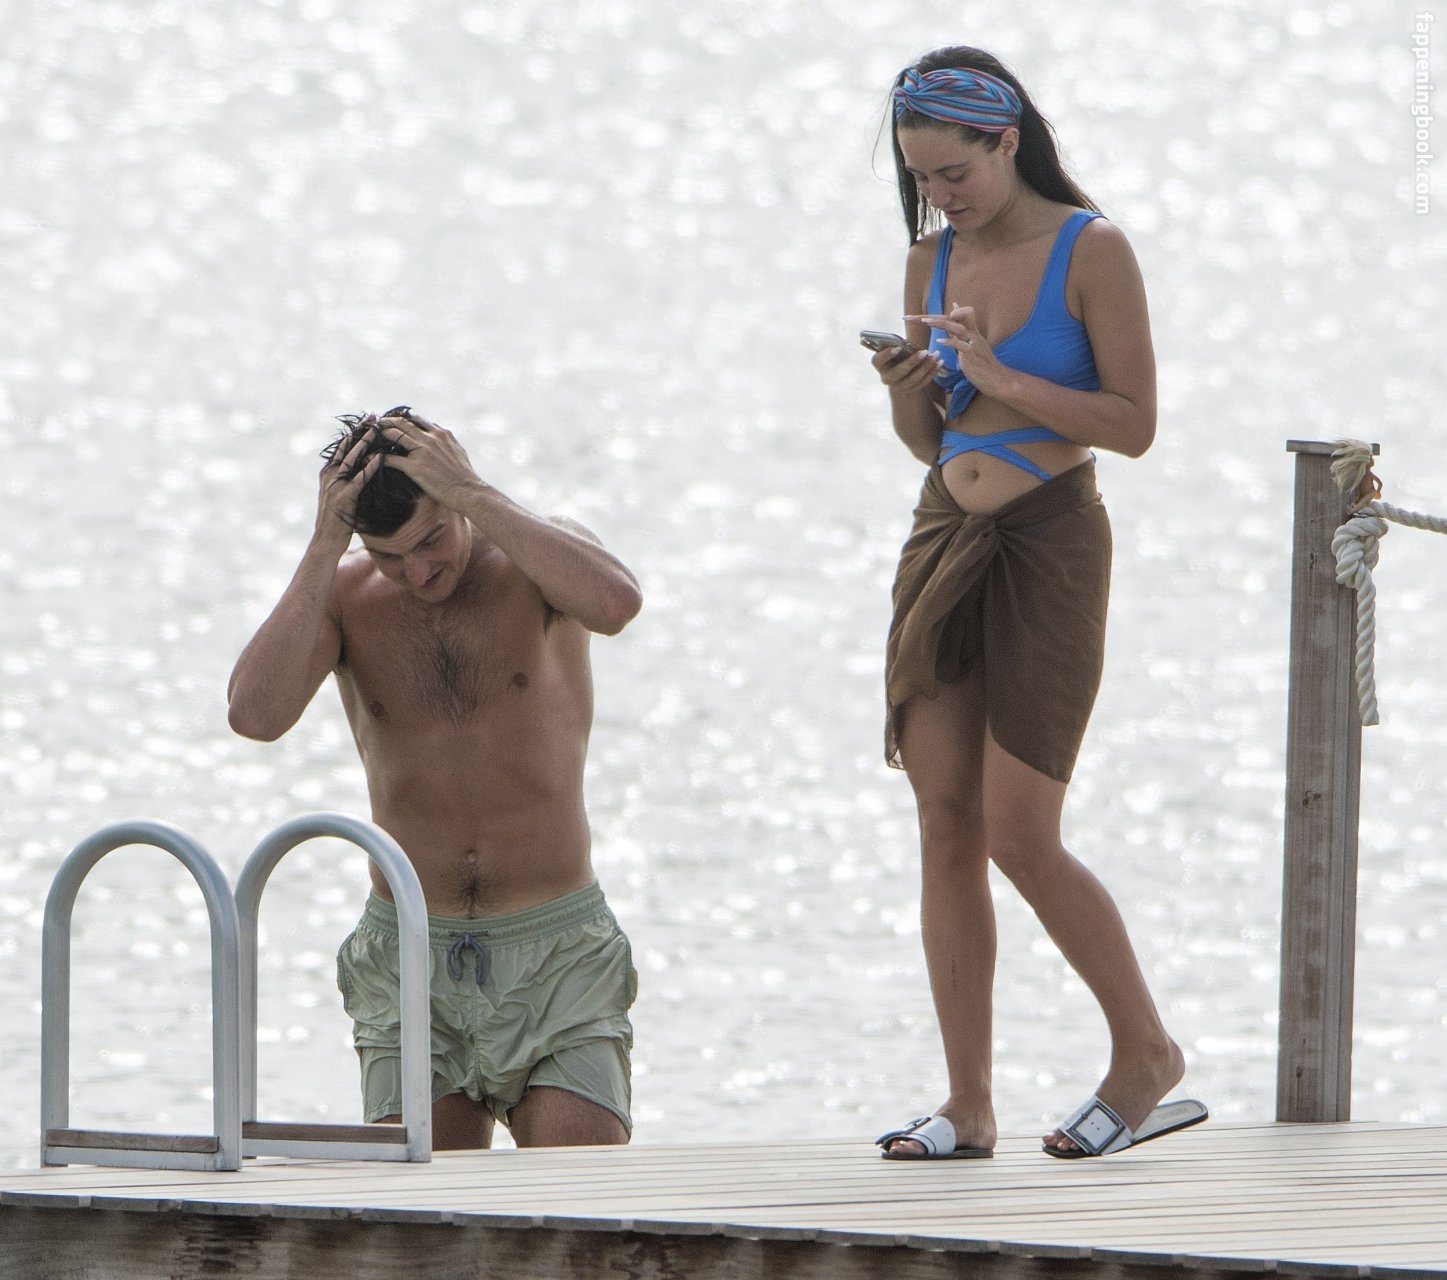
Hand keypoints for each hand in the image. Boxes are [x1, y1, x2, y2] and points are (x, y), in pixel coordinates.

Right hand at [315, 414, 382, 546]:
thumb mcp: (339, 496)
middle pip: (346, 449)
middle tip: (373, 417)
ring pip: (351, 460)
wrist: (325, 542)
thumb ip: (347, 482)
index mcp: (327, 474)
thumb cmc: (337, 522)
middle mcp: (329, 476)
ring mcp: (335, 487)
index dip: (355, 433)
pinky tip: (379, 459)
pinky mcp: (344, 498)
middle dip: (360, 432)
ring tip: (377, 431)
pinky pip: (359, 480)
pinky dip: (369, 469)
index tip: (367, 420)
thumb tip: (362, 471)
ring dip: (365, 444)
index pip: (342, 448)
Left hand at [374, 409, 481, 510]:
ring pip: (394, 435)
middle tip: (375, 424)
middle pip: (402, 424)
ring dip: (379, 434)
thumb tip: (445, 436)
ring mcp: (422, 452)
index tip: (394, 422)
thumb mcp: (460, 452)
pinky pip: (390, 459)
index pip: (417, 420)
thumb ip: (449, 442)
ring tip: (368, 436)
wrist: (469, 491)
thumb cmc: (466, 476)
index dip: (403, 420)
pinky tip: (368, 459)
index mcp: (441, 434)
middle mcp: (430, 439)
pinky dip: (376, 458)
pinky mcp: (415, 467)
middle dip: (386, 422)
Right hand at [872, 342, 941, 394]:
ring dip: (926, 367)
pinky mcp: (911, 390)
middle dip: (913, 362)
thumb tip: (905, 342)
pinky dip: (932, 372)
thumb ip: (896, 343)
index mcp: (878, 364)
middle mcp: (886, 378)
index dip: (887, 355)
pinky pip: (923, 382)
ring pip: (913, 379)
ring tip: (936, 355)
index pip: (878, 360)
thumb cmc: (897, 352)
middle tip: (925, 351)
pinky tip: (939, 362)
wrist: (901, 369)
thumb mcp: (894, 346)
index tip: (897, 348)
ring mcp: (898, 386)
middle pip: (899, 372)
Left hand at [908, 305, 1007, 397]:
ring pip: (957, 327)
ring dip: (941, 323)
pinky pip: (962, 344)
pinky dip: (951, 341)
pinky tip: (940, 341)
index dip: (934, 315)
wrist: (996, 378)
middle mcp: (971, 333)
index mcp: (969, 330)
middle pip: (951, 318)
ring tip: (925, 322)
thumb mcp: (970, 340)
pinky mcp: (972, 355)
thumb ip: (962, 325)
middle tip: (910, 318)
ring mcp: (972, 343)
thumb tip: (955, 306)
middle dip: (930, 317)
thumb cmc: (981, 362)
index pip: (951, 316)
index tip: (916, 319)